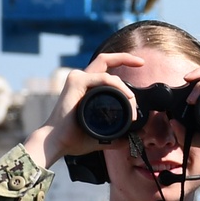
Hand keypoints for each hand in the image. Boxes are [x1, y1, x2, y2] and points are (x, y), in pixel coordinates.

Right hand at [23, 53, 144, 168]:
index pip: (106, 70)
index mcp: (86, 87)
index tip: (140, 65)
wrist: (57, 143)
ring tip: (132, 102)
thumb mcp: (102, 136)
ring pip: (107, 72)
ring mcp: (77, 79)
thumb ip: (119, 136)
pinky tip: (126, 96)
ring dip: (124, 86)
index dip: (122, 62)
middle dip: (125, 57)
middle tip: (142, 63)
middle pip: (105, 60)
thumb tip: (137, 135)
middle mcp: (81, 79)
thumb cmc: (74, 139)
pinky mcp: (75, 83)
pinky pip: (101, 78)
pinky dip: (116, 85)